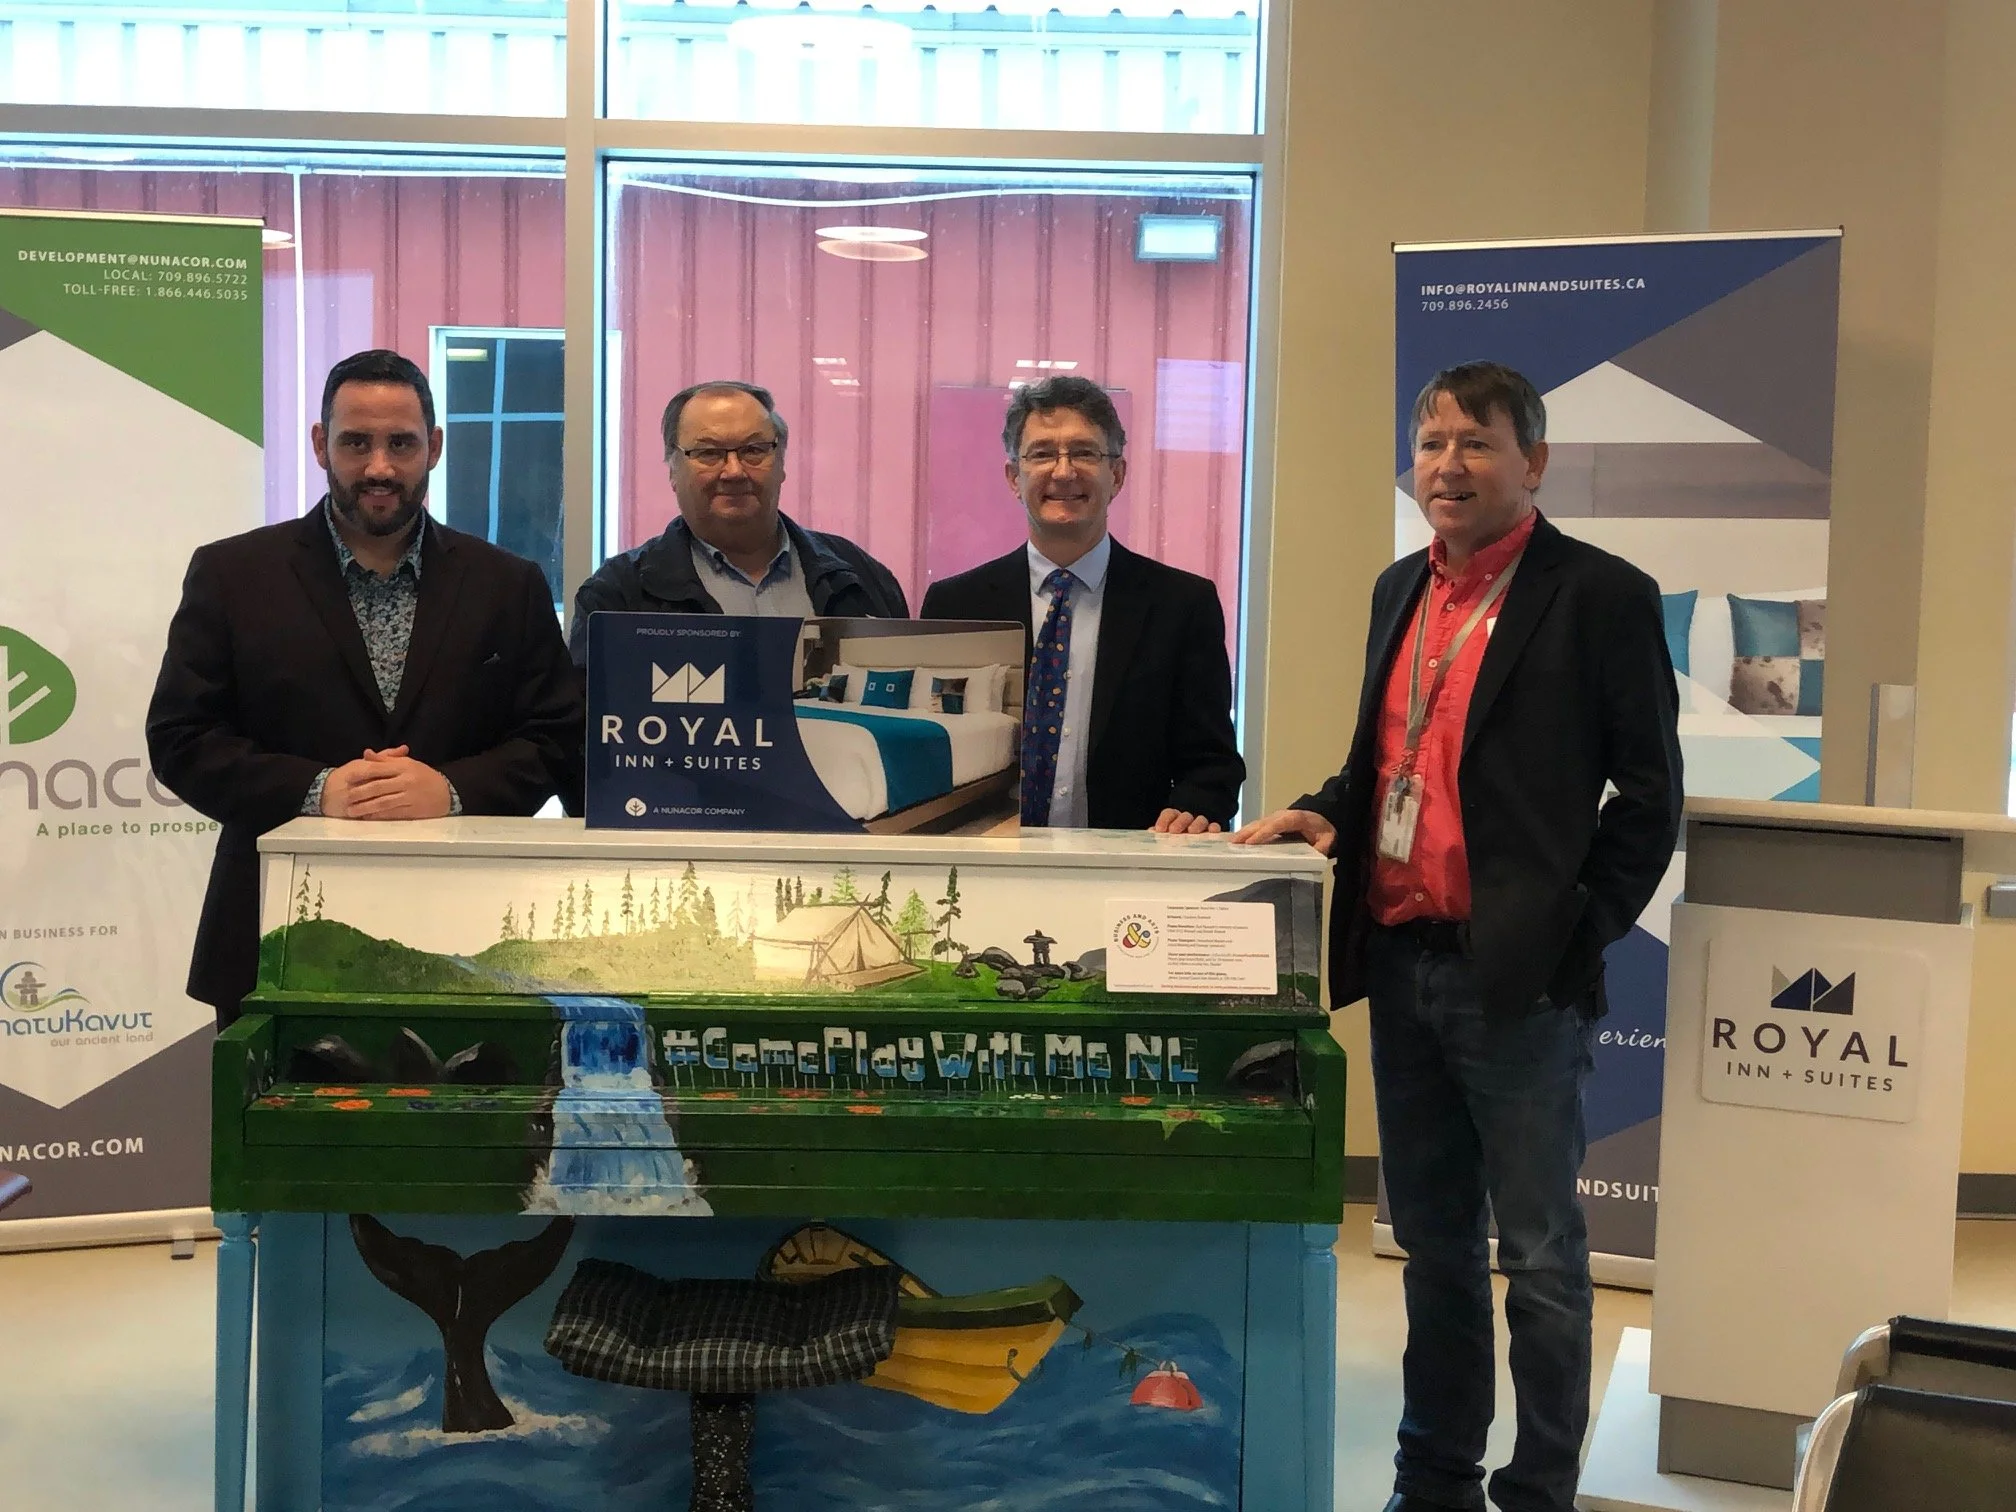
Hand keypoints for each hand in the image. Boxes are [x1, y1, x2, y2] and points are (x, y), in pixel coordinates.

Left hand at [324, 745, 452, 820]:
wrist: (447, 791)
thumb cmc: (424, 776)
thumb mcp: (407, 763)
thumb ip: (386, 760)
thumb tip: (366, 753)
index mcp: (403, 767)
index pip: (378, 769)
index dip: (361, 774)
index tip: (347, 778)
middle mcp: (406, 781)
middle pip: (378, 787)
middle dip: (360, 794)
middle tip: (346, 798)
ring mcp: (410, 796)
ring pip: (383, 802)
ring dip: (366, 808)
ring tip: (352, 811)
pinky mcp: (414, 810)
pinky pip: (393, 813)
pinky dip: (379, 816)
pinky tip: (368, 817)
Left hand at [1152, 809, 1222, 834]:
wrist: (1203, 820)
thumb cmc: (1180, 832)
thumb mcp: (1168, 830)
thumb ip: (1161, 831)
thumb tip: (1151, 832)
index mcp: (1176, 817)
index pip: (1169, 814)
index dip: (1164, 820)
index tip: (1159, 829)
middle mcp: (1189, 819)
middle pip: (1184, 816)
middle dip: (1179, 823)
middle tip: (1174, 830)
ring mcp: (1202, 823)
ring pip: (1200, 820)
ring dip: (1196, 825)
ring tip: (1192, 831)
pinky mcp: (1213, 829)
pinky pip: (1215, 826)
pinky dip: (1214, 828)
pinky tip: (1213, 831)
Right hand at [1229, 807, 1336, 854]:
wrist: (1324, 817)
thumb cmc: (1324, 829)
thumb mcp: (1328, 839)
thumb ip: (1321, 848)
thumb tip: (1312, 857)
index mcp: (1296, 818)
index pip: (1277, 824)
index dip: (1263, 833)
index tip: (1251, 842)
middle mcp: (1283, 815)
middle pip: (1263, 823)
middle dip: (1248, 832)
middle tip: (1234, 843)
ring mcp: (1276, 817)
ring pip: (1258, 823)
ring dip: (1244, 832)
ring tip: (1231, 842)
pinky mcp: (1272, 822)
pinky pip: (1258, 826)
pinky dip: (1247, 832)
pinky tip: (1237, 839)